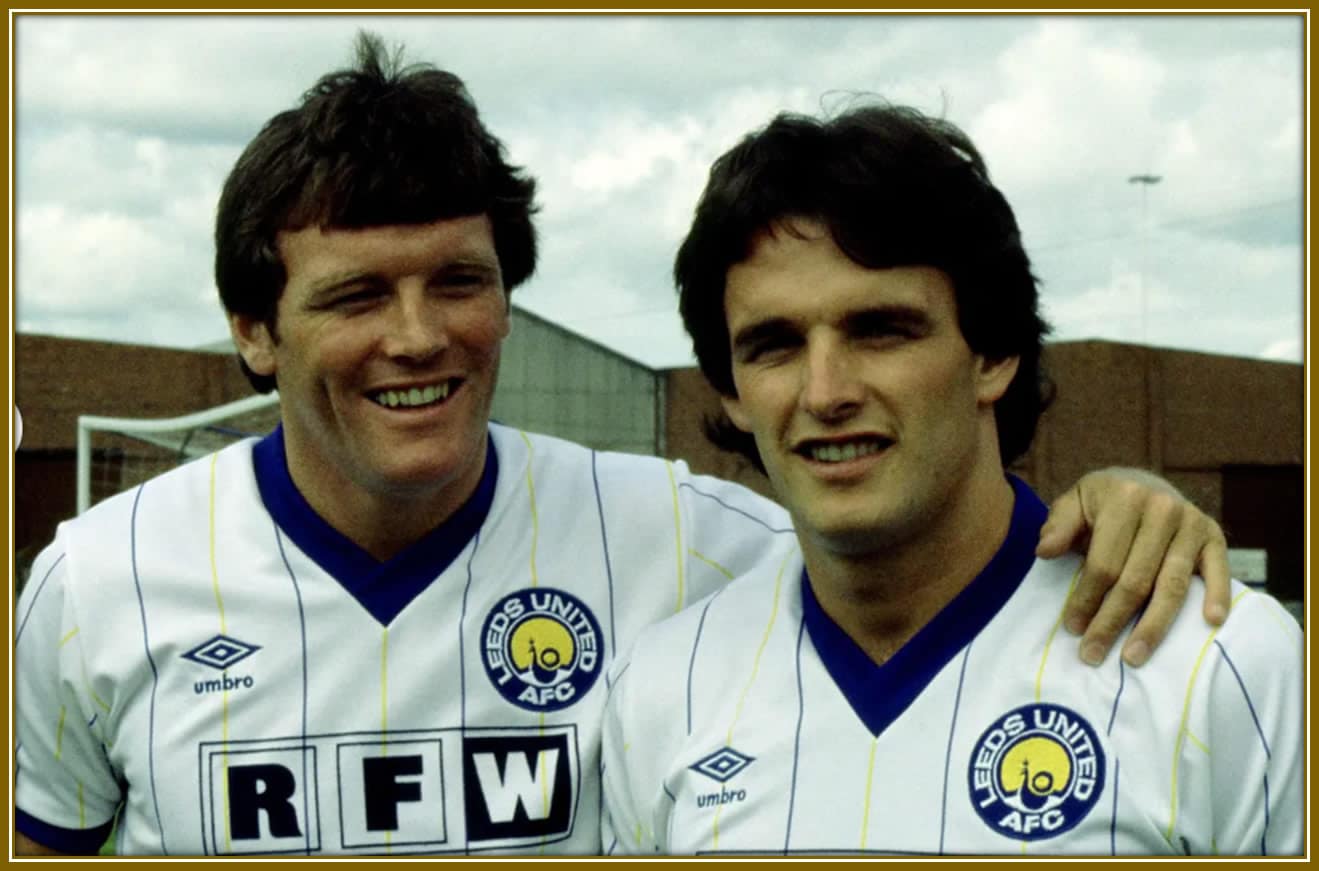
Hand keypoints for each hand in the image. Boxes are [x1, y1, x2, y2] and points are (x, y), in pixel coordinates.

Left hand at [1036, 468, 1229, 667]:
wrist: (1143, 481)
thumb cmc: (1102, 502)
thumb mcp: (1074, 502)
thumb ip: (1059, 526)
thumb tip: (1044, 551)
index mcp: (1124, 498)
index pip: (1103, 562)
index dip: (1086, 598)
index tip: (1072, 629)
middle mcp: (1162, 508)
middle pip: (1135, 580)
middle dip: (1112, 621)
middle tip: (1093, 655)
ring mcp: (1192, 522)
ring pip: (1171, 586)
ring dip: (1152, 627)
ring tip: (1133, 657)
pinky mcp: (1214, 535)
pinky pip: (1219, 571)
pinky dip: (1217, 596)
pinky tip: (1210, 623)